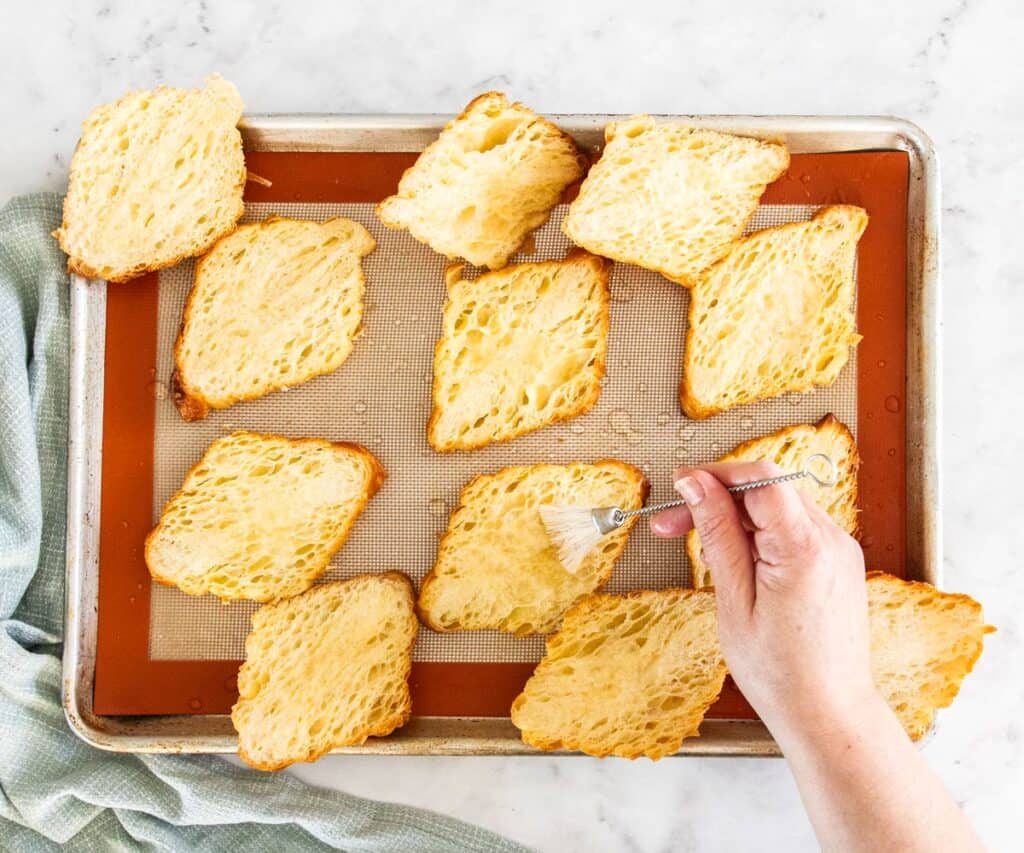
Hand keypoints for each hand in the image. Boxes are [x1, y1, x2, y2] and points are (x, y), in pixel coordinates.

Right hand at [650, 462, 878, 740]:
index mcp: (804, 549)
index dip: (715, 475)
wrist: (829, 714)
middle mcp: (831, 540)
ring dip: (736, 516)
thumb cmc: (780, 673)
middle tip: (673, 526)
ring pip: (779, 506)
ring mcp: (839, 550)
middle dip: (718, 498)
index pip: (760, 479)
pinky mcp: (838, 561)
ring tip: (702, 552)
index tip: (680, 488)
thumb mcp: (734, 601)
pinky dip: (760, 533)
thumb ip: (717, 534)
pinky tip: (737, 562)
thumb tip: (696, 485)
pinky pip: (793, 528)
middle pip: (767, 488)